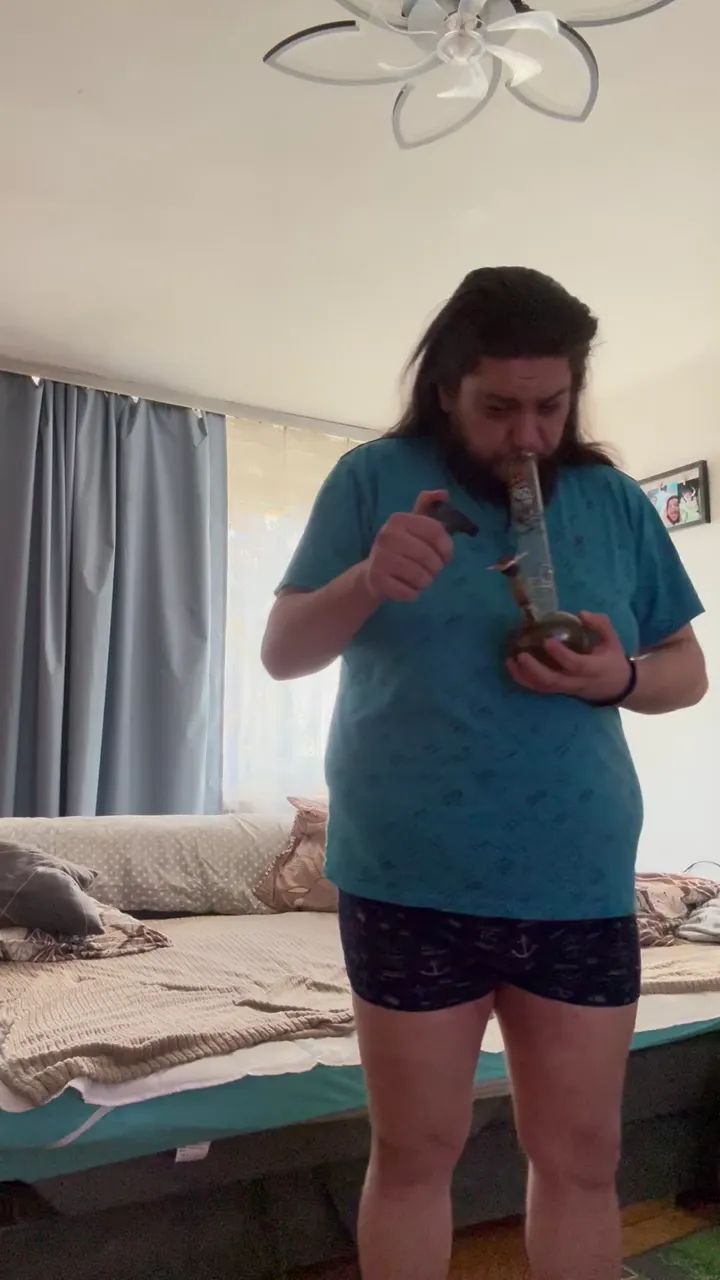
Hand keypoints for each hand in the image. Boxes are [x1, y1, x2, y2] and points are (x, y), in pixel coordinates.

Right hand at [363, 490, 453, 602]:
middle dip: (435, 568)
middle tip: (429, 570)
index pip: (436, 531)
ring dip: (425, 582)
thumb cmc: (400, 548)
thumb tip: (444, 493)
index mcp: (399, 519)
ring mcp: (381, 557)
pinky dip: (413, 594)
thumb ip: (427, 506)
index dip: (447, 548)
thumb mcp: (412, 525)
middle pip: (430, 557)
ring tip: (419, 579)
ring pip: (421, 577)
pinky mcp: (377, 579)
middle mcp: (387, 535)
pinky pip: (409, 592)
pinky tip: (406, 588)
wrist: (372, 574)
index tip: (446, 556)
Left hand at [507, 612, 631, 703]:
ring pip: (543, 688)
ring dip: (524, 676)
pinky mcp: (559, 691)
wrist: (617, 686)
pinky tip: (512, 667)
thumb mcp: (612, 640)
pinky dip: (524, 680)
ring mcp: (567, 689)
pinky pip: (540, 689)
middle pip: (553, 681)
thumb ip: (600, 625)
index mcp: (594, 668)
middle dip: (535, 669)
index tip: (547, 640)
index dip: (561, 654)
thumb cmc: (612, 659)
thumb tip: (581, 613)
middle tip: (521, 654)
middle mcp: (578, 681)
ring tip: (510, 660)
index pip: (576, 664)